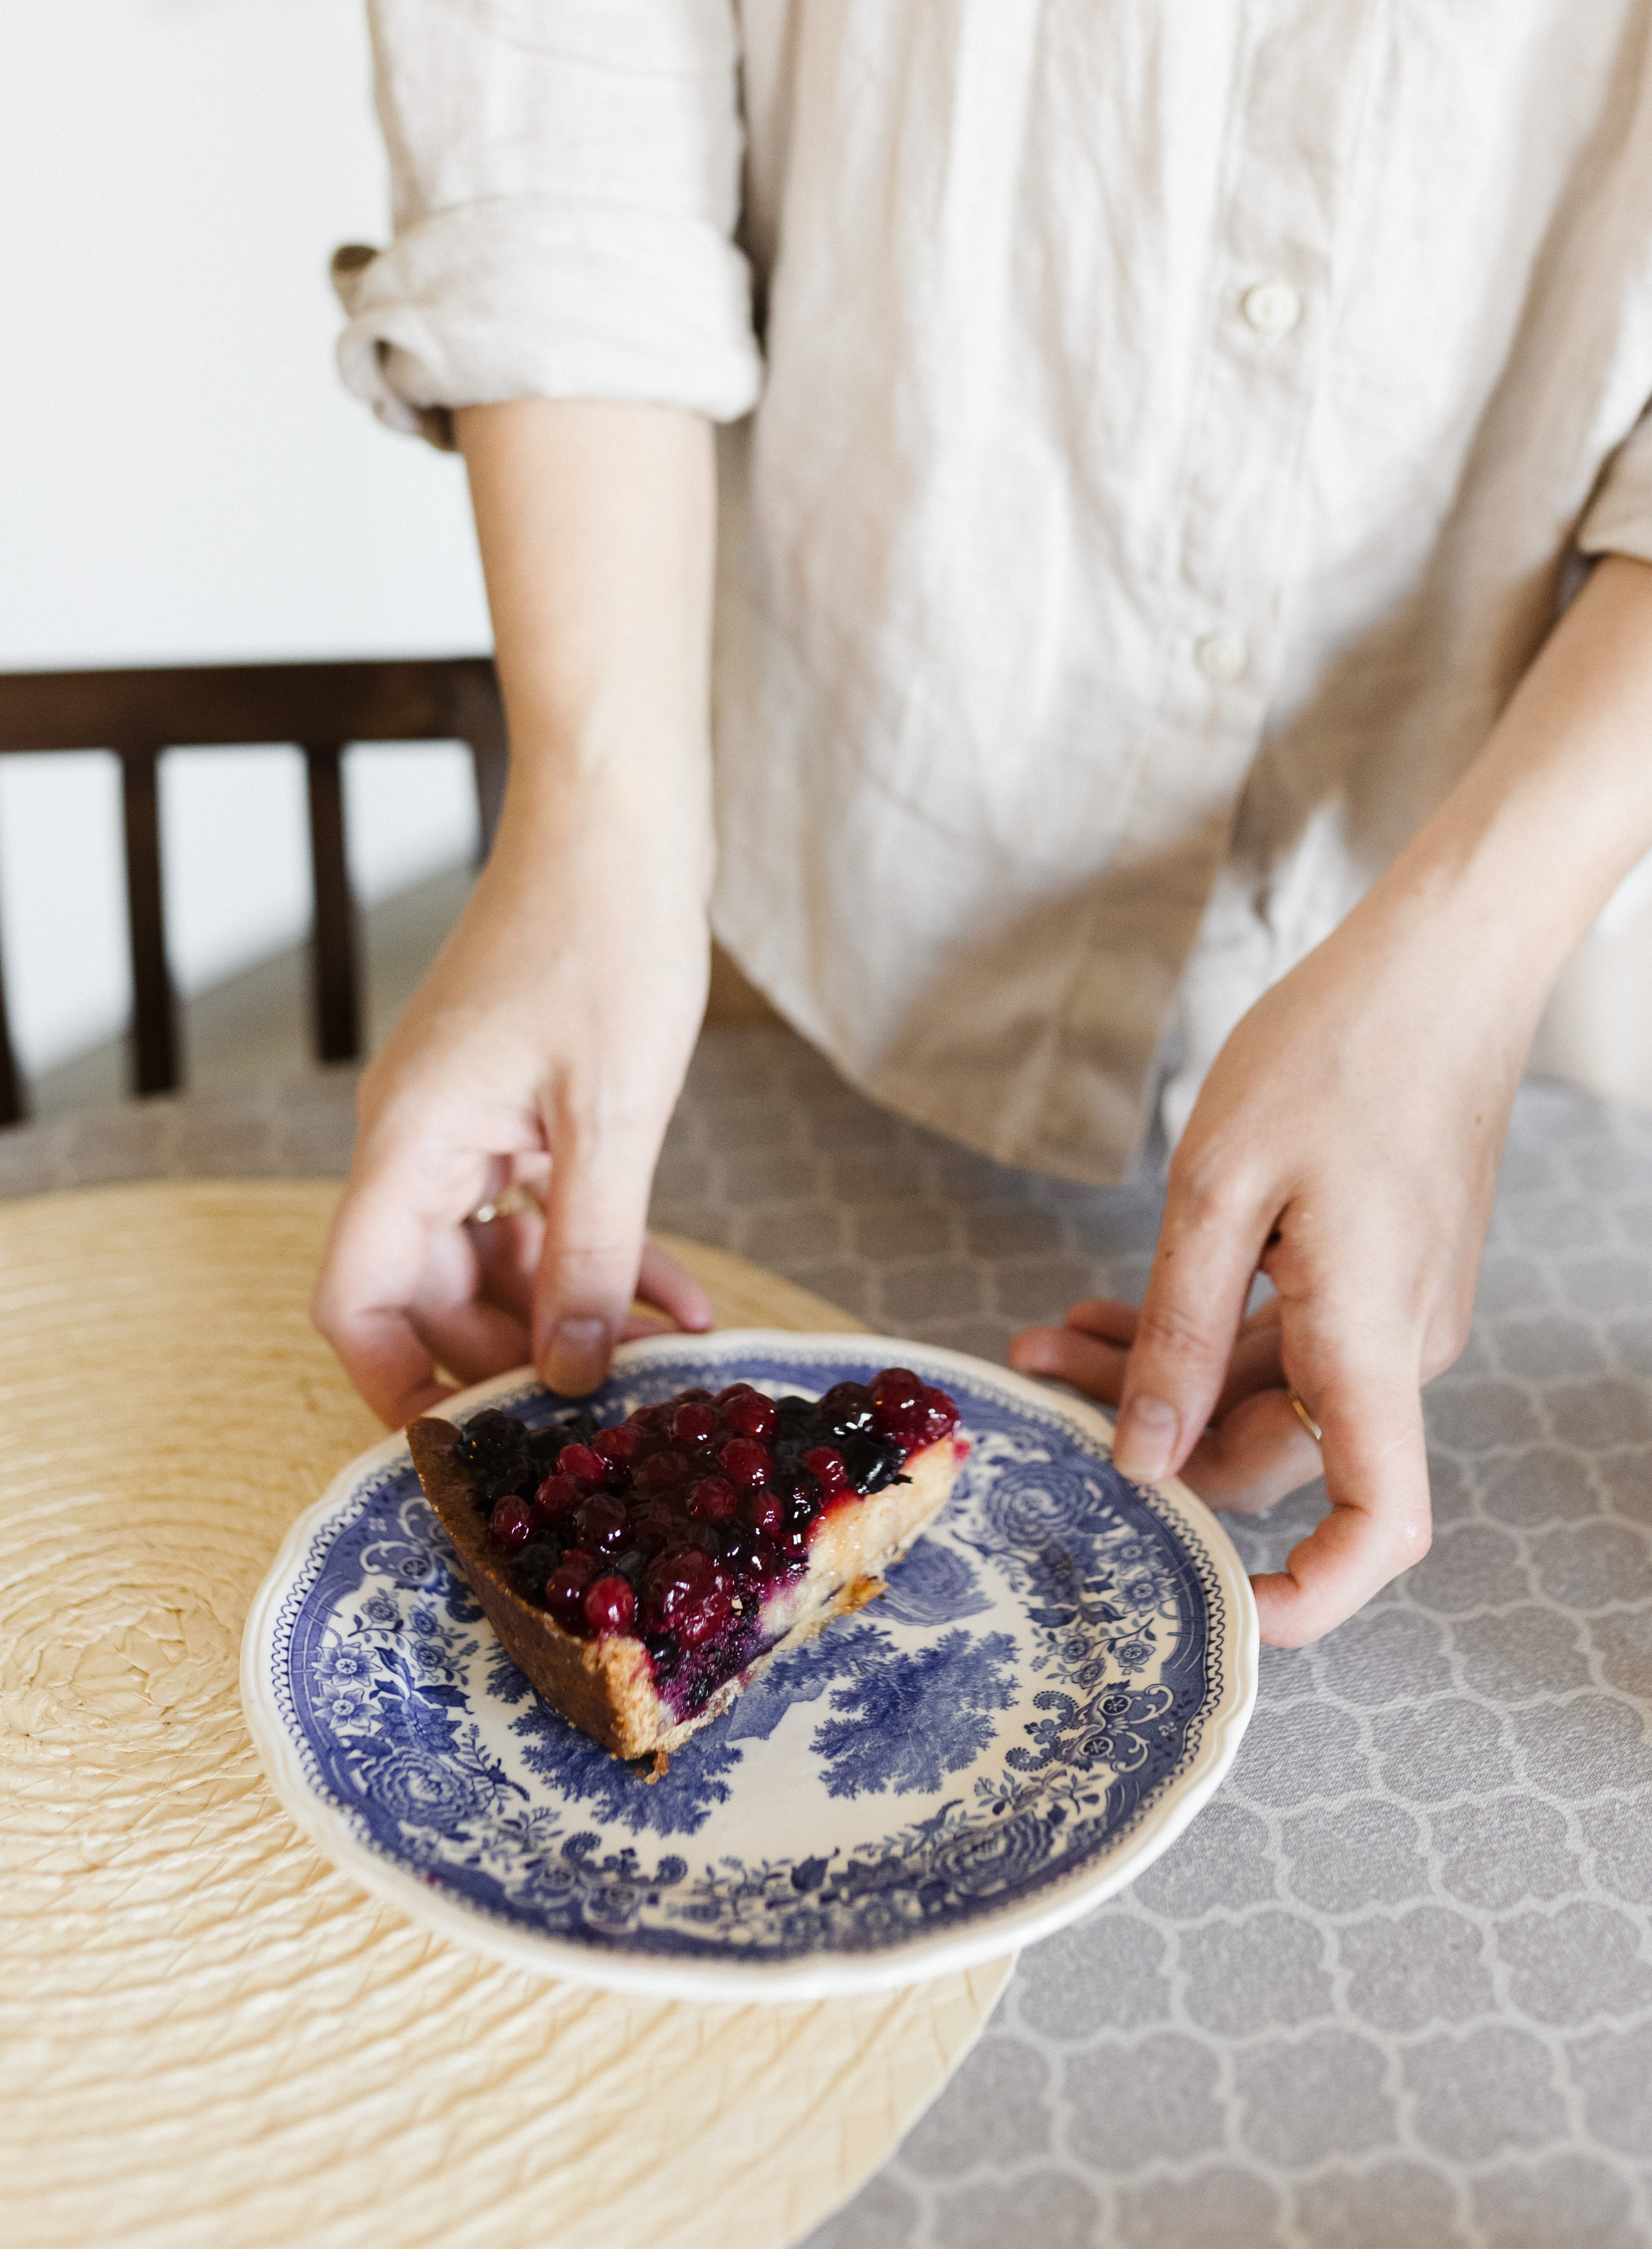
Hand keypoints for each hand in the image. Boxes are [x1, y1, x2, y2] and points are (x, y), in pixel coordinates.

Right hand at [312, 789, 713, 1427]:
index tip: (470, 1451)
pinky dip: (596, 1250)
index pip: (357, 1304)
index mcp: (410, 1143)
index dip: (399, 1387)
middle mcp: (418, 1137)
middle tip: (607, 1413)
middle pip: (427, 1294)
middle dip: (512, 1359)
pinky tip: (678, 1294)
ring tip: (671, 1357)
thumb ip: (590, 1253)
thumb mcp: (614, 1116)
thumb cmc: (609, 937)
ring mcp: (464, 1116)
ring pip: (493, 1256)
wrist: (621, 817)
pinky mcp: (513, 1098)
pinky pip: (535, 1204)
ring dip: (572, 1308)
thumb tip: (571, 1375)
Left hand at [1013, 558, 1651, 1645]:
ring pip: (1269, 1394)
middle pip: (1277, 1454)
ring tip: (1051, 1336)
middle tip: (1038, 1389)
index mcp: (1375, 1342)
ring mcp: (1397, 1308)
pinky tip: (1120, 1307)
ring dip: (1162, 1381)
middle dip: (1155, 1444)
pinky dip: (1206, 1334)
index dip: (1310, 1601)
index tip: (1212, 1615)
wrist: (1441, 960)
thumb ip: (1178, 1334)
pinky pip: (1291, 1340)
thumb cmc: (1334, 1052)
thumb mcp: (1220, 1192)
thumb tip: (1146, 1462)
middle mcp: (1401, 1346)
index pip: (1381, 1529)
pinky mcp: (1382, 1269)